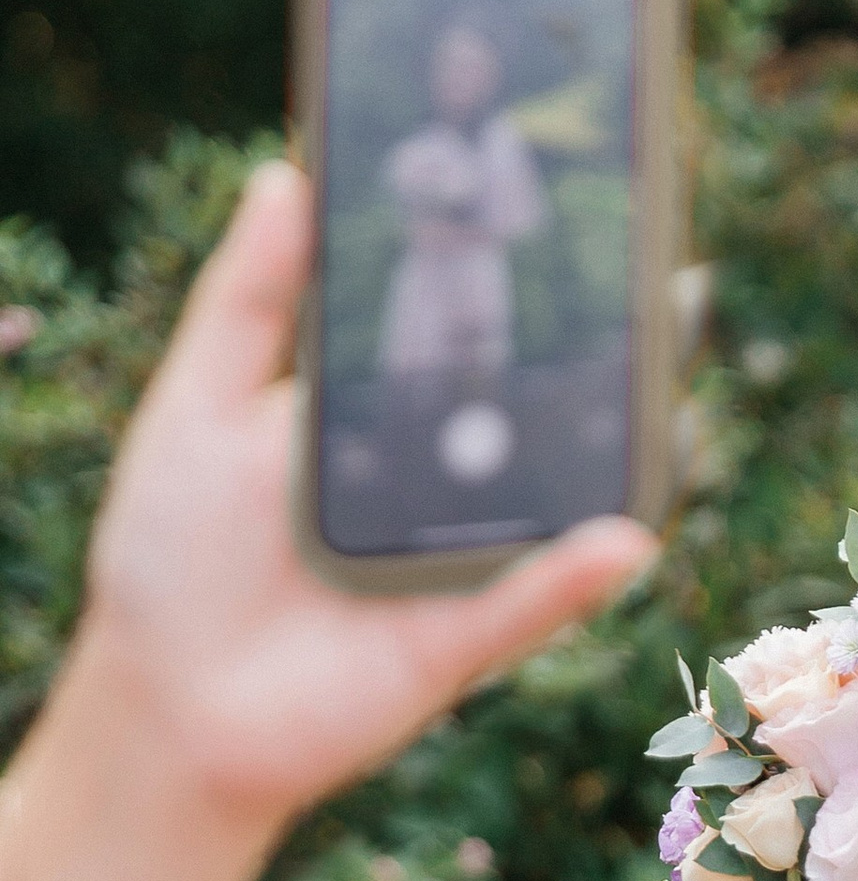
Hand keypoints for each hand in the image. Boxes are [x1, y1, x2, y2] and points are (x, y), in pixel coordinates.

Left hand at [0, 162, 658, 880]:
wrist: (162, 705)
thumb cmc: (169, 559)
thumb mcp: (195, 406)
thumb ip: (247, 302)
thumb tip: (282, 175)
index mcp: (382, 418)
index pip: (470, 335)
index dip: (527, 279)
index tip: (584, 204)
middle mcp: (439, 484)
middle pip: (541, 411)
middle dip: (615, 353)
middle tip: (668, 285)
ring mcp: (462, 561)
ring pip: (565, 503)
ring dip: (629, 454)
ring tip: (672, 392)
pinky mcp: (463, 640)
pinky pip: (531, 604)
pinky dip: (575, 576)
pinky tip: (622, 537)